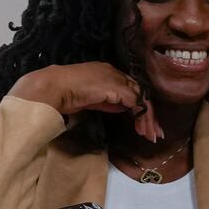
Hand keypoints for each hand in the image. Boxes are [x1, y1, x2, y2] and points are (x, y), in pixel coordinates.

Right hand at [7, 62, 162, 141]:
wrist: (53, 88)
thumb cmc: (66, 94)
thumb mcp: (94, 99)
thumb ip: (109, 101)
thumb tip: (124, 107)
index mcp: (109, 73)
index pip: (131, 90)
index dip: (140, 108)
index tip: (145, 126)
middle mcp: (115, 73)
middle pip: (140, 93)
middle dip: (149, 116)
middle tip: (156, 134)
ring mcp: (116, 79)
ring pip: (141, 98)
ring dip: (148, 119)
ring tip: (150, 135)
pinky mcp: (116, 87)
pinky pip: (136, 101)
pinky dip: (141, 115)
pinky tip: (142, 128)